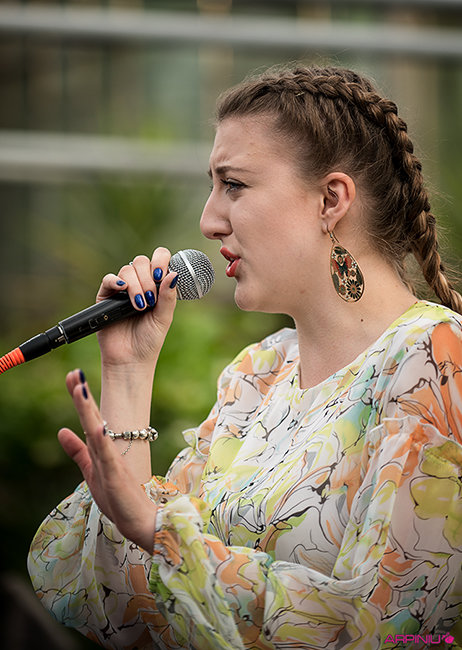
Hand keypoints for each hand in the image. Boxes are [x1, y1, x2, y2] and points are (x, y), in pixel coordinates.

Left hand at [58, 369, 156, 553]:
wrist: (141, 520)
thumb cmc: (118, 497)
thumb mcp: (91, 470)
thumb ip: (78, 451)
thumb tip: (61, 430)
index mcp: (101, 447)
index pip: (89, 417)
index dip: (80, 397)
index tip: (73, 376)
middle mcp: (107, 448)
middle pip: (92, 417)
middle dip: (82, 395)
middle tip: (75, 372)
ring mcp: (112, 459)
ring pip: (97, 429)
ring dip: (88, 409)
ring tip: (81, 389)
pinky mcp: (115, 474)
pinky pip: (106, 454)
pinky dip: (101, 439)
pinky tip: (95, 425)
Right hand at [96, 247, 177, 366]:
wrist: (131, 359)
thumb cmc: (149, 340)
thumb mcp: (164, 318)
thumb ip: (168, 296)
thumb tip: (174, 274)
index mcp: (156, 285)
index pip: (159, 259)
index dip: (161, 260)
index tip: (162, 275)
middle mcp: (139, 283)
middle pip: (141, 262)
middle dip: (148, 278)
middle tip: (151, 300)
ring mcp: (122, 289)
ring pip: (127, 270)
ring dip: (136, 286)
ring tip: (140, 306)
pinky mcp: (106, 297)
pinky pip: (108, 279)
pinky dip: (115, 281)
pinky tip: (123, 289)